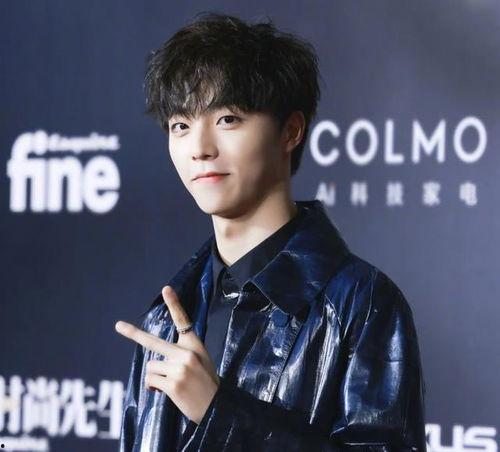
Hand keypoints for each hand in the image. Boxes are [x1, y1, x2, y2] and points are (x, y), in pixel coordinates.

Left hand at [115, 285, 219, 423]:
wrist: (218, 407)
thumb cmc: (206, 384)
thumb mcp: (200, 362)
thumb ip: (179, 356)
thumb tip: (153, 365)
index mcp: (194, 345)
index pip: (183, 321)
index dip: (174, 304)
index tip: (166, 289)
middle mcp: (186, 353)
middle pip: (153, 342)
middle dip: (133, 334)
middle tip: (118, 326)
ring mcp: (179, 367)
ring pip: (150, 367)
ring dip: (155, 378)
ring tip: (171, 385)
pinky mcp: (173, 383)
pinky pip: (151, 380)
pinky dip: (154, 387)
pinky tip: (166, 393)